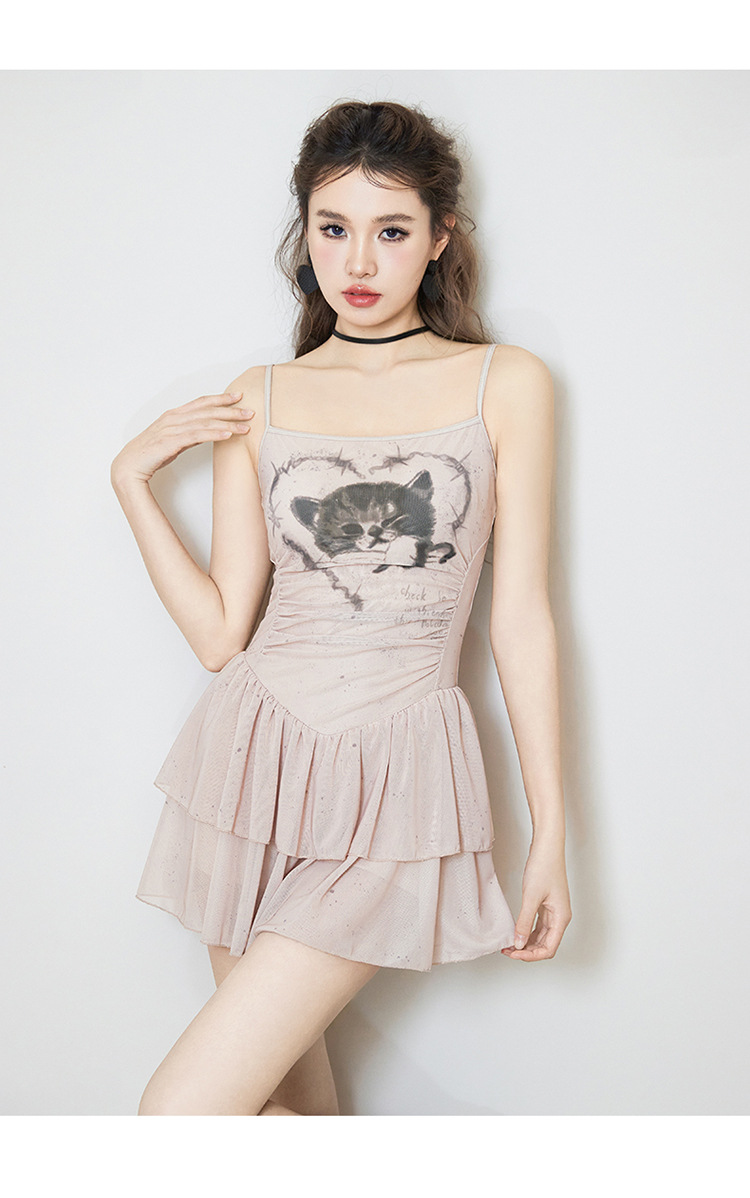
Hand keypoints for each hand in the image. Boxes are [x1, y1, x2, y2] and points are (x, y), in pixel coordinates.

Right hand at [111, 391, 254, 486]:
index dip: (220, 398)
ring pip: (205, 422)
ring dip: (227, 423)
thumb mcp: (174, 440)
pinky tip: (227, 435)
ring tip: (245, 426)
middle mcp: (173, 418)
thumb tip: (208, 432)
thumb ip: (189, 434)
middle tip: (250, 411)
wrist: (129, 467)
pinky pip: (196, 436)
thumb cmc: (150, 454)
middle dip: (231, 410)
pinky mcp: (170, 441)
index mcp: (174, 415)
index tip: (238, 396)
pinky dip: (214, 434)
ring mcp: (171, 428)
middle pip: (207, 410)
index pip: (201, 402)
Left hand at [501, 835, 571, 961]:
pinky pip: (537, 926)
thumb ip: (524, 921)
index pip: (548, 949)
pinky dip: (526, 931)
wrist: (547, 847)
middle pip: (544, 945)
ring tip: (508, 944)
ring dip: (525, 943)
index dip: (531, 956)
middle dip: (526, 951)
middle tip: (507, 950)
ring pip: (540, 937)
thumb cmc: (544, 867)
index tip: (514, 953)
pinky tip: (514, 932)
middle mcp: (559, 918)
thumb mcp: (531, 896)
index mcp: (561, 918)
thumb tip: (518, 943)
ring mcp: (553, 912)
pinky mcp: (546, 905)